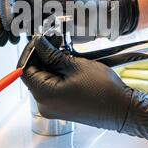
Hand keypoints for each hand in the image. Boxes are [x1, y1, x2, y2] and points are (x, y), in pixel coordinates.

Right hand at [0, 0, 138, 45]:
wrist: (99, 17)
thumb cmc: (86, 2)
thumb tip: (27, 2)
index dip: (4, 7)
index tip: (7, 23)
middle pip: (6, 7)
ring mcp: (33, 10)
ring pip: (11, 20)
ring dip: (5, 31)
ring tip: (5, 42)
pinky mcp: (38, 24)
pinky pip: (21, 29)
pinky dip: (16, 36)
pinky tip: (16, 42)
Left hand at [18, 36, 147, 141]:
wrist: (122, 109)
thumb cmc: (103, 90)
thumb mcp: (75, 65)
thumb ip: (52, 54)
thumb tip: (38, 43)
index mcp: (44, 95)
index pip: (24, 69)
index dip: (30, 51)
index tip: (39, 38)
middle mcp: (45, 104)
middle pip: (34, 74)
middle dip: (42, 55)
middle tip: (54, 39)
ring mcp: (53, 107)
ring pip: (44, 79)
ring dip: (51, 62)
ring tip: (64, 47)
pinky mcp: (62, 106)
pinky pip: (53, 86)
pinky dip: (57, 72)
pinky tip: (68, 60)